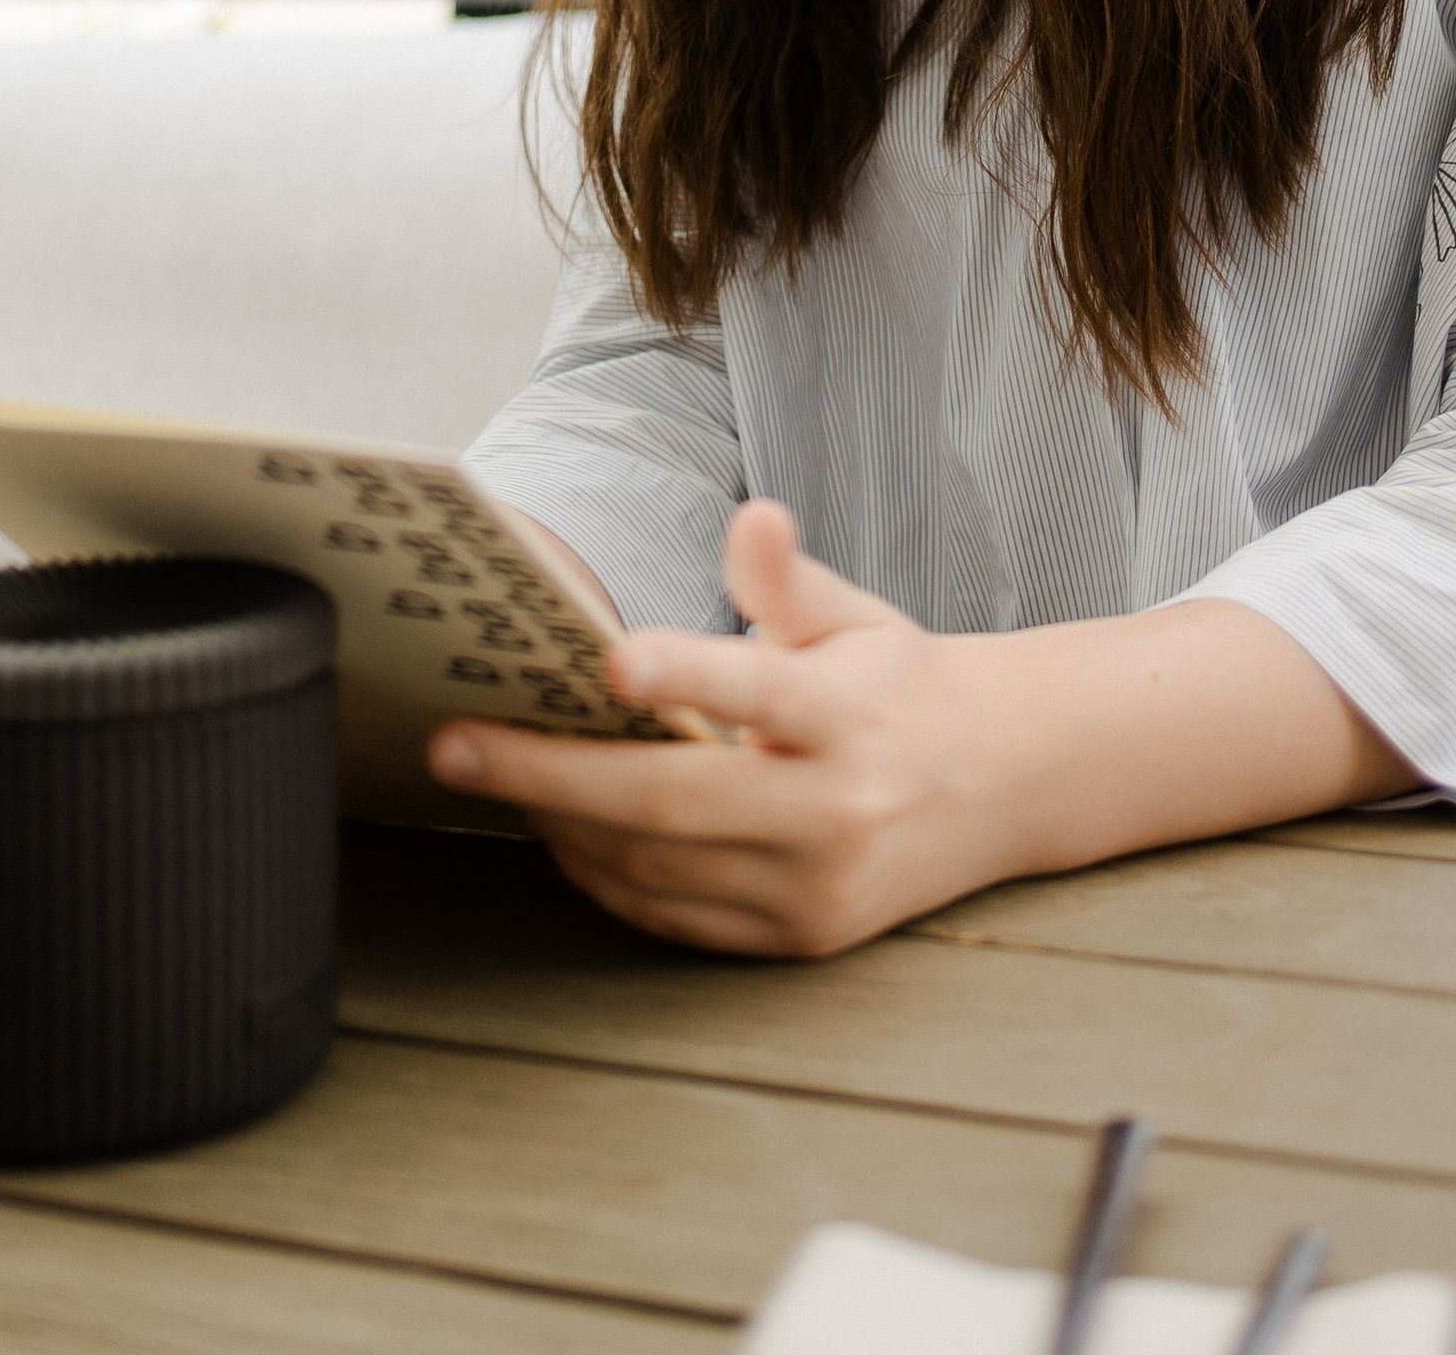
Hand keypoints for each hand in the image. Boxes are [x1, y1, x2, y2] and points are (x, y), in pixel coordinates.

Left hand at [428, 498, 1404, 957]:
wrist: (998, 789)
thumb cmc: (898, 686)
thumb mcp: (855, 614)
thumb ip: (786, 576)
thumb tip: (751, 516)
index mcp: (854, 712)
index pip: (760, 688)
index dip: (685, 674)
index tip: (608, 664)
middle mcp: (838, 810)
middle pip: (676, 801)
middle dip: (552, 775)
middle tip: (457, 746)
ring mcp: (816, 887)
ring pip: (660, 866)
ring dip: (561, 826)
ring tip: (487, 776)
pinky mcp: (798, 939)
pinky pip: (676, 916)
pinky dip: (605, 877)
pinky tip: (558, 831)